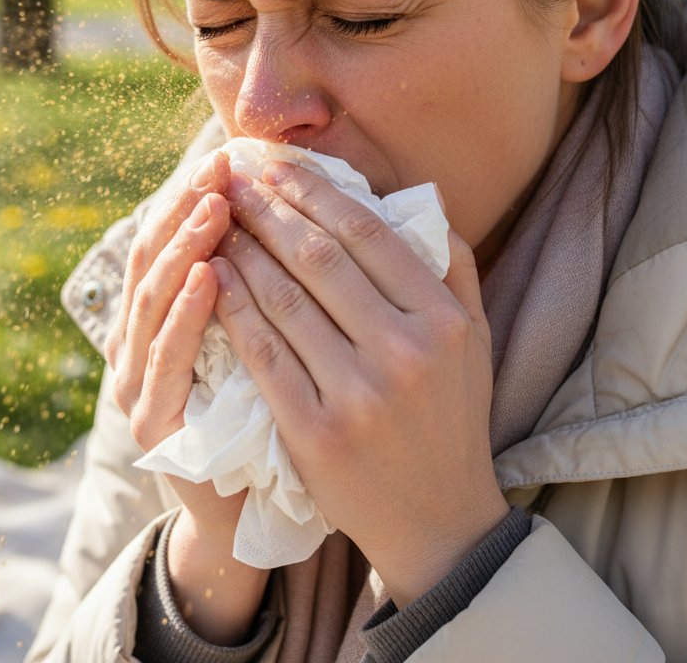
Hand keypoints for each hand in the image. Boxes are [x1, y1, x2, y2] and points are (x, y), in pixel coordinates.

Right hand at [103, 150, 268, 643]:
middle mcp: (138, 341)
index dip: (196, 193)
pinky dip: (185, 315)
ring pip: (152, 299)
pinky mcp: (151, 424)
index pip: (171, 236)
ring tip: (217, 203)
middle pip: (152, 256)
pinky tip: (209, 277)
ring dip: (184, 247)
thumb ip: (261, 281)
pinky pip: (167, 359)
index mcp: (164, 315)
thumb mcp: (263, 336)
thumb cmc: (267, 411)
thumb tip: (299, 207)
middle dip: (187, 205)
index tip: (234, 153)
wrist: (247, 509)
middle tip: (221, 163)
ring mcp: (137, 382)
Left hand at [213, 162, 507, 606]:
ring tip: (216, 218)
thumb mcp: (473, 340)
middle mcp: (403, 352)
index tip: (277, 164)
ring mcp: (357, 395)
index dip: (314, 190)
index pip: (367, 233)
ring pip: (283, 299)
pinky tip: (212, 277)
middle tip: (234, 177)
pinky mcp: (314, 432)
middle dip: (268, 208)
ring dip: (242, 249)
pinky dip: (234, 308)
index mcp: (441, 321)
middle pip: (318, 257)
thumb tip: (420, 198)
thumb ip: (451, 268)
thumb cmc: (451, 418)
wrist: (437, 522)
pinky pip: (262, 354)